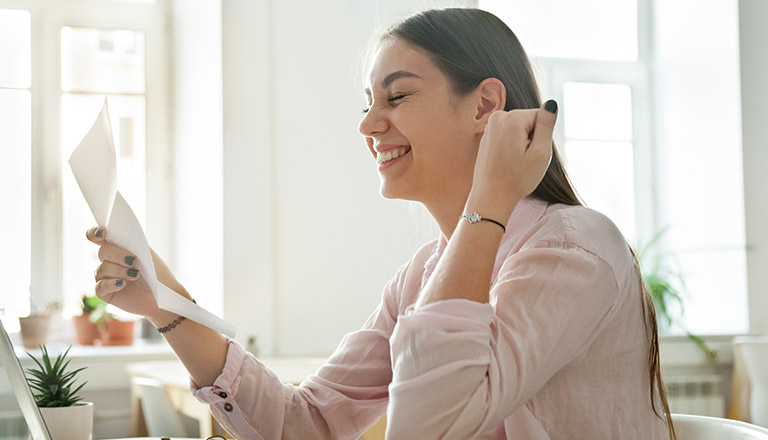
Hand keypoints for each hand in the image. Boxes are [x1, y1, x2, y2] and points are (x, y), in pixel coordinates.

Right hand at [86, 226, 191, 319]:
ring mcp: (104, 278)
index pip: (96, 237)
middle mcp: (107, 262)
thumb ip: (132, 244)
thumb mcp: (147, 254)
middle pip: (102, 252)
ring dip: (120, 270)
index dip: (95, 232)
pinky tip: (123, 283)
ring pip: (101, 269)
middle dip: (118, 255)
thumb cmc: (157, 273)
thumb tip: (119, 235)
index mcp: (116, 249)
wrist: (164, 294)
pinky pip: (100, 286)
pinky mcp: (105, 294)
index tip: (104, 232)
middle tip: (134, 261)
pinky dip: (112, 283)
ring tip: (135, 275)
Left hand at [468, 100, 557, 218]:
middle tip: (524, 159)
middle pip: (530, 121)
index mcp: (512, 118)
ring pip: (520, 129)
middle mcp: (498, 116)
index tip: (532, 153)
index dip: (542, 137)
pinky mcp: (487, 135)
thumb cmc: (517, 178)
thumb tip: (551, 103)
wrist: (491, 197)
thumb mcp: (541, 152)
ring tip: (515, 161)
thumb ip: (547, 124)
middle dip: (532, 139)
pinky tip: (506, 161)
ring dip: (522, 143)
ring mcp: (490, 125)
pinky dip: (512, 147)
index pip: (541, 117)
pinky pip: (509, 135)